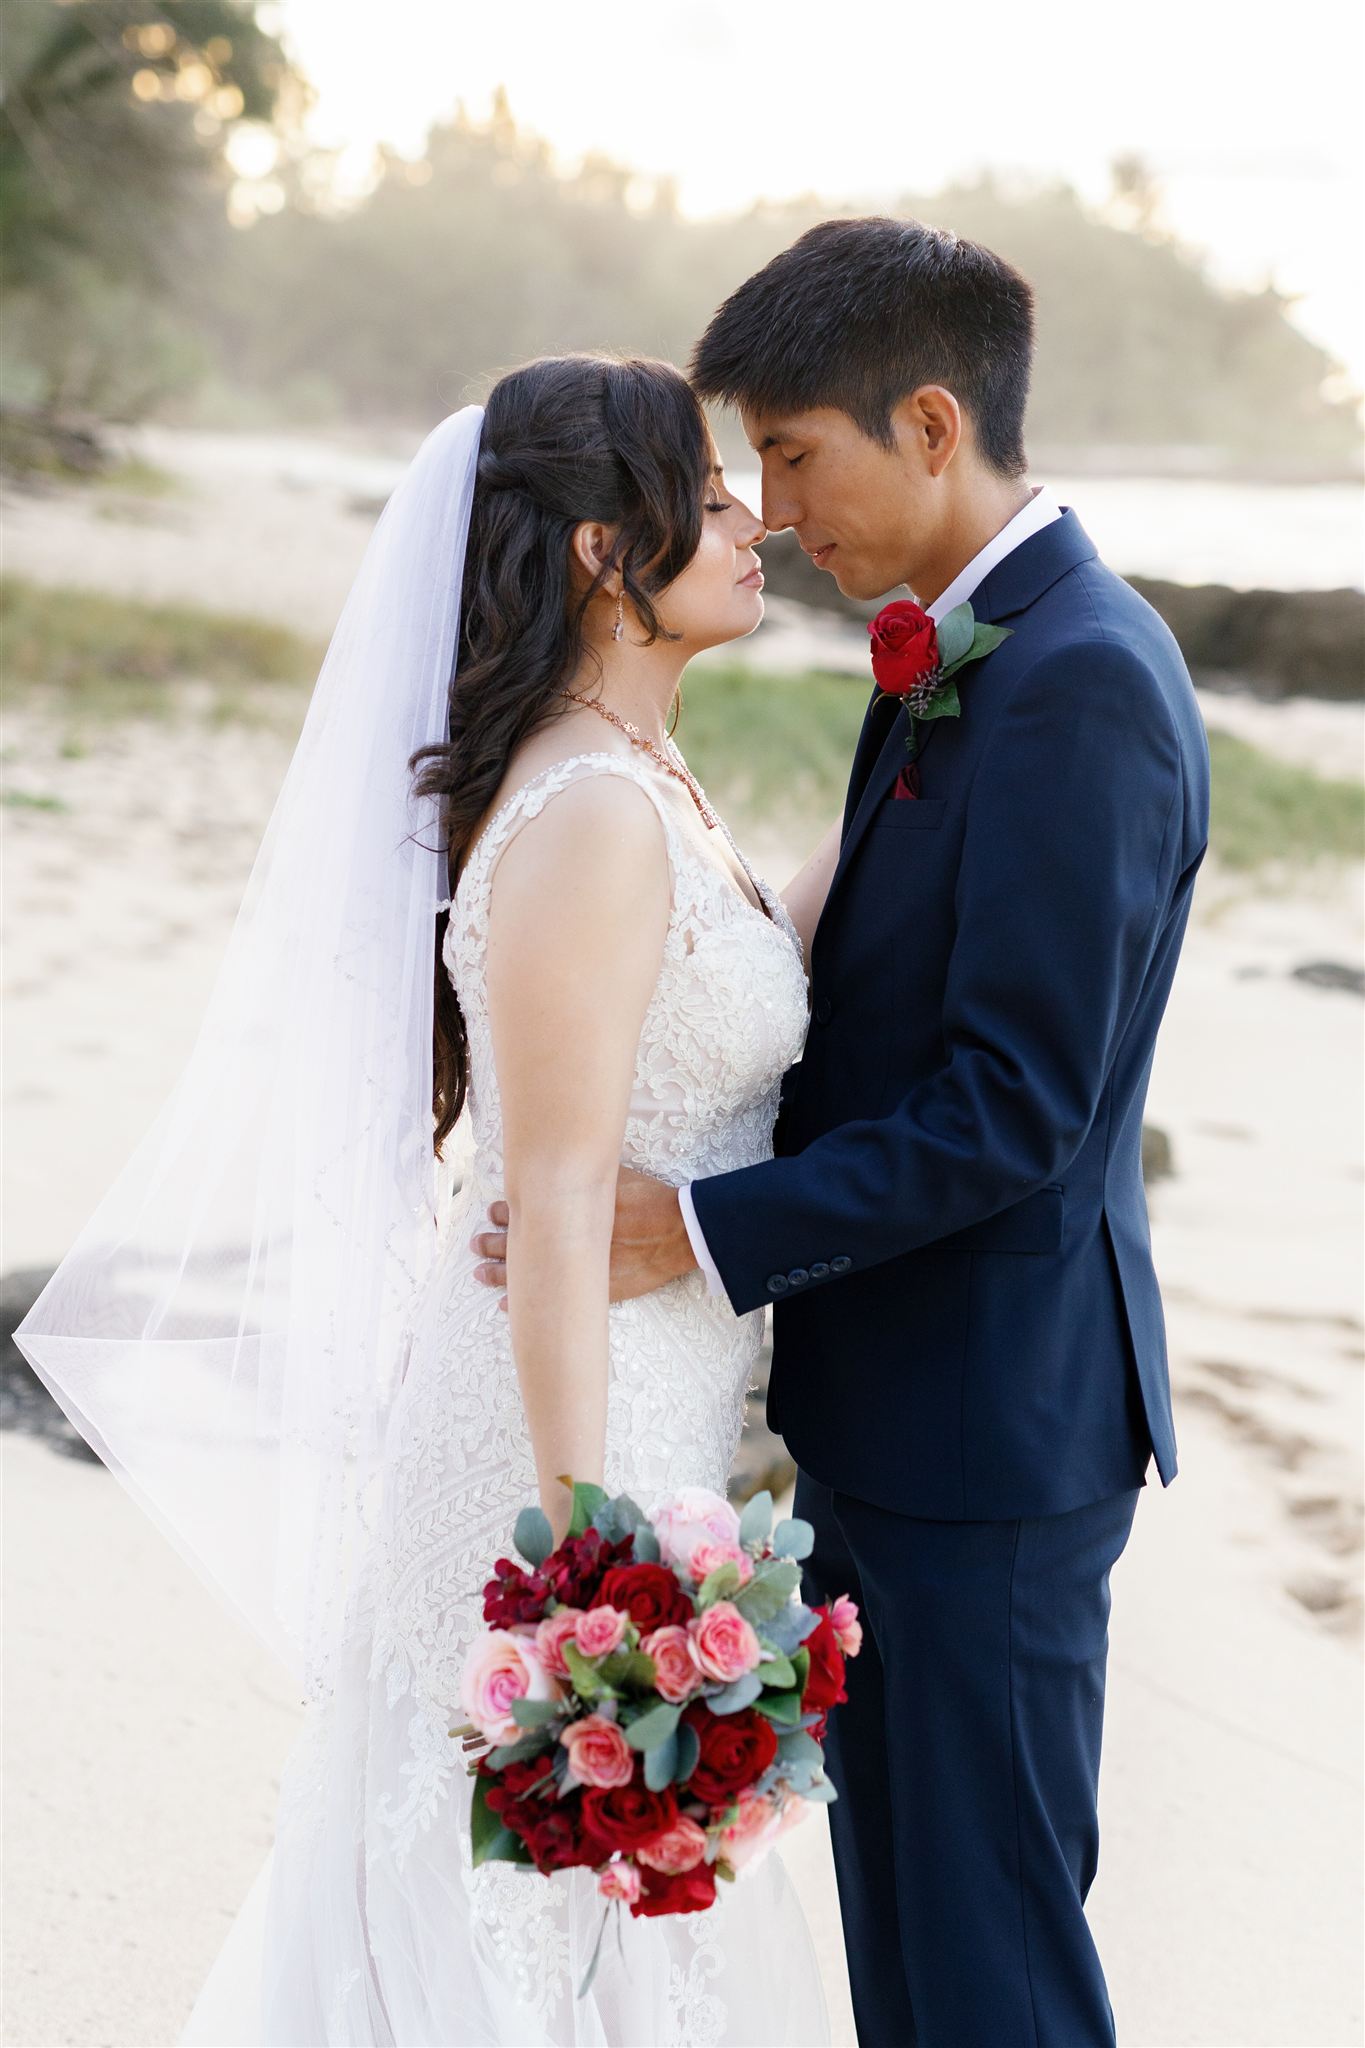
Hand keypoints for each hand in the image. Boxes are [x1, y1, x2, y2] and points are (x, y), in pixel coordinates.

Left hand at [471, 1165, 697, 1305]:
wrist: (675, 1231)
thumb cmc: (648, 1200)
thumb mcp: (615, 1176)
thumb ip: (589, 1176)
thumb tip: (572, 1158)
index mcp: (568, 1210)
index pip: (525, 1212)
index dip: (505, 1214)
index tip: (492, 1213)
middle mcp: (565, 1240)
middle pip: (519, 1243)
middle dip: (494, 1244)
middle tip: (476, 1244)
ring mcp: (575, 1268)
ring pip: (527, 1273)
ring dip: (500, 1275)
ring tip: (480, 1274)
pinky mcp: (590, 1290)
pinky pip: (550, 1300)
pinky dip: (526, 1303)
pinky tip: (506, 1306)